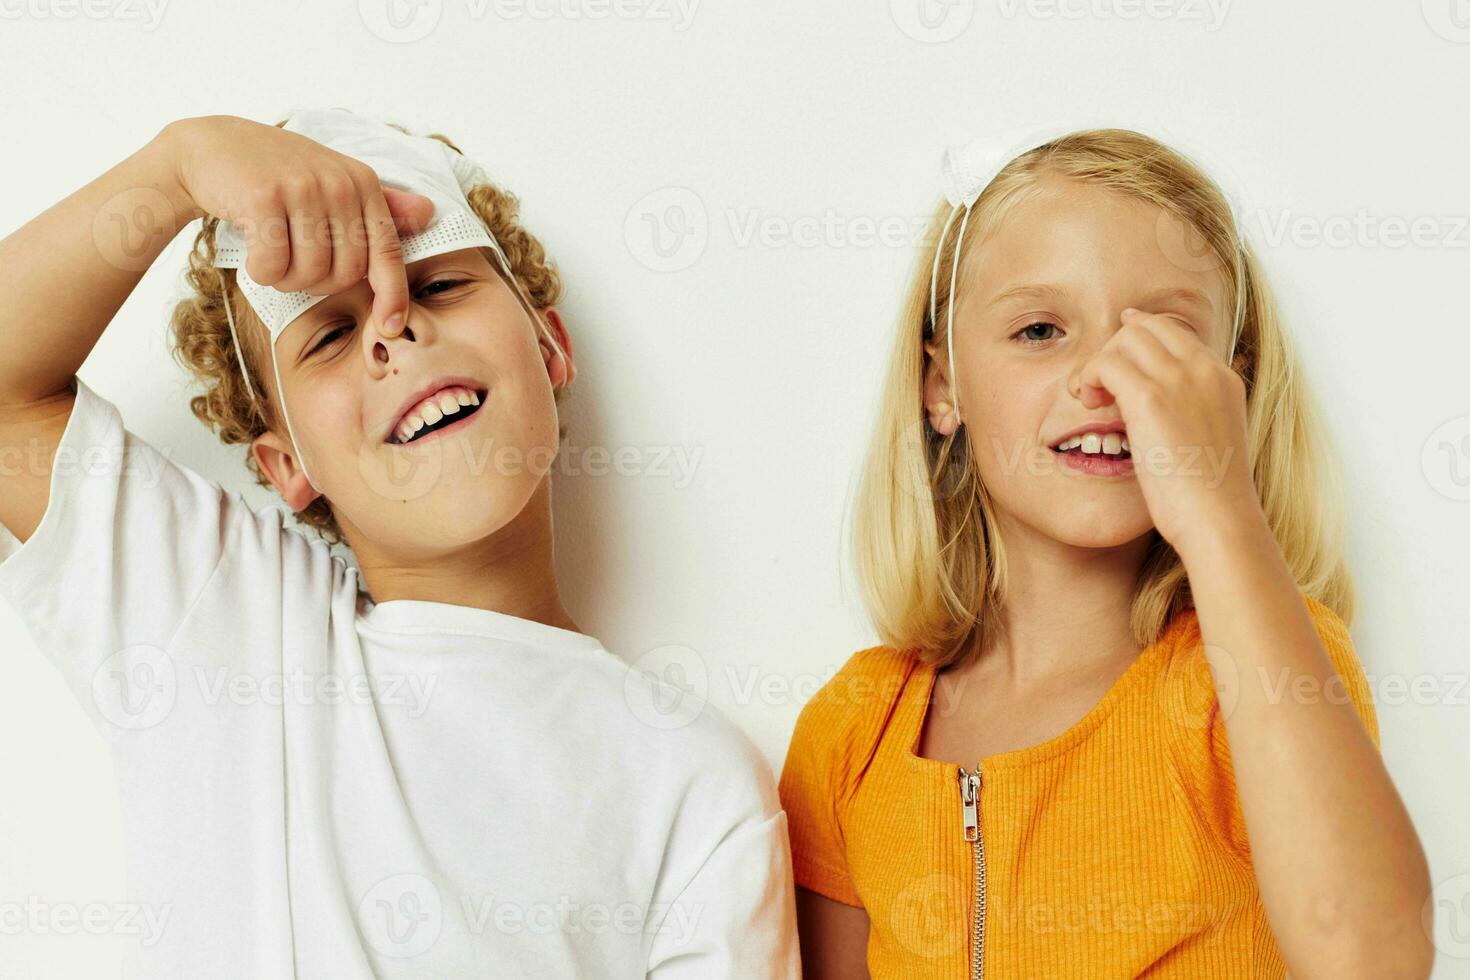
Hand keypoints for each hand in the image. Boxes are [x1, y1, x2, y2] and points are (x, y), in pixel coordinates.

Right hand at [159, 115, 434, 337]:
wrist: (211, 147)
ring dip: (286, 280)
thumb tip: (429, 213)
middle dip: (317, 284)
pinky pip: (273, 266)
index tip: (391, 327)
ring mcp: (302, 188)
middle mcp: (338, 183)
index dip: (393, 295)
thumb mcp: (334, 181)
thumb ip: (381, 203)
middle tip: (295, 263)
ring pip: (309, 274)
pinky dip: (261, 271)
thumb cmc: (278, 173)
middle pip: (345, 274)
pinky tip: (253, 252)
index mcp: (363, 183)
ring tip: (273, 255)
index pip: (388, 252)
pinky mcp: (264, 197)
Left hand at [1075, 307, 1263, 556]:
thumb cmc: (1211, 497)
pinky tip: (1088, 404)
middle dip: (1115, 350)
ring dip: (1098, 364)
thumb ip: (1195, 415)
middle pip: (1147, 328)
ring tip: (1090, 400)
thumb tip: (1166, 410)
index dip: (1139, 334)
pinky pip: (1106, 363)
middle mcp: (1204, 372)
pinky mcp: (1150, 400)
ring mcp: (1180, 381)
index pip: (1174, 332)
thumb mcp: (1213, 442)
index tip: (1115, 355)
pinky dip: (1089, 377)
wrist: (1219, 519)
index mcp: (1222, 380)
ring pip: (1124, 339)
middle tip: (1099, 390)